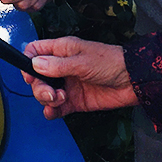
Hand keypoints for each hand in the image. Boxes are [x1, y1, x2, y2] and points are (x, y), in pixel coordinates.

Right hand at [20, 37, 137, 119]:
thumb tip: (34, 64)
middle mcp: (62, 67)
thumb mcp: (82, 61)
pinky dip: (51, 111)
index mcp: (62, 50)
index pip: (35, 52)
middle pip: (36, 77)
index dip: (27, 62)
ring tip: (61, 100)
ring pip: (44, 93)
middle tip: (51, 93)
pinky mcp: (75, 101)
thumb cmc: (111, 63)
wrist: (133, 82)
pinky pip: (56, 108)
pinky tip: (54, 111)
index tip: (30, 74)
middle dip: (38, 86)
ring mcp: (68, 85)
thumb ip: (57, 65)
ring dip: (46, 99)